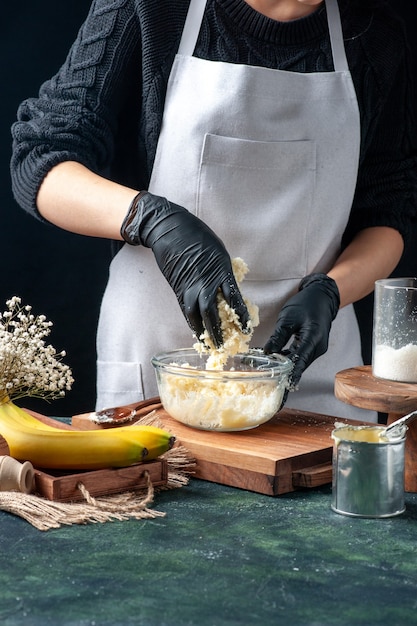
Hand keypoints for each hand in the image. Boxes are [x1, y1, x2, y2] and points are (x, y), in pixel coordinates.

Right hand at [121, 191, 249, 345]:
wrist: (171, 230)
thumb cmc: (199, 237)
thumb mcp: (220, 254)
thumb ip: (225, 274)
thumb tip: (229, 291)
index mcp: (221, 271)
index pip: (234, 300)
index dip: (241, 316)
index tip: (247, 328)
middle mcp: (205, 283)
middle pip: (213, 314)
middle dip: (220, 332)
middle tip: (225, 346)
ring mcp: (189, 288)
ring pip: (197, 317)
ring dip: (204, 333)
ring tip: (210, 345)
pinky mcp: (178, 290)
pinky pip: (187, 312)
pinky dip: (193, 324)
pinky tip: (197, 332)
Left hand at [264, 274, 339, 387]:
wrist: (322, 297)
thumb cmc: (307, 304)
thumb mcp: (288, 318)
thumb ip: (278, 336)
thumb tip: (268, 352)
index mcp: (314, 337)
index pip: (301, 359)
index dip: (292, 372)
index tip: (286, 384)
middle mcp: (319, 346)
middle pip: (301, 363)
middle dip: (285, 370)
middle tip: (268, 375)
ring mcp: (318, 348)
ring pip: (301, 362)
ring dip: (287, 365)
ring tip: (269, 367)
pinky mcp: (315, 347)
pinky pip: (302, 357)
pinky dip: (291, 359)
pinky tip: (278, 359)